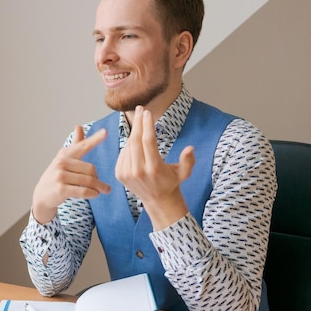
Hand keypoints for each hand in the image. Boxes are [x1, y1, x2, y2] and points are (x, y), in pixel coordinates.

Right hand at [32, 126, 110, 223]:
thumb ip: (75, 145)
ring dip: (99, 187)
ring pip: (89, 181)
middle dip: (98, 178)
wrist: (41, 195)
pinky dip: (92, 193)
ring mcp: (60, 176)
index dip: (95, 139)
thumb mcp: (63, 159)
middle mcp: (61, 163)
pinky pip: (84, 191)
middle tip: (102, 185)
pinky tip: (95, 194)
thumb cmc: (56, 176)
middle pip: (90, 169)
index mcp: (64, 155)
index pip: (83, 146)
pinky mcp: (61, 189)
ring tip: (103, 190)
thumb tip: (79, 126)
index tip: (105, 132)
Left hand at [115, 106, 194, 229]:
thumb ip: (188, 161)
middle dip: (138, 122)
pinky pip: (123, 153)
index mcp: (154, 168)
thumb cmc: (172, 182)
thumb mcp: (184, 173)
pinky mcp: (119, 174)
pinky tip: (135, 140)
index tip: (147, 112)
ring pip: (128, 146)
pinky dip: (128, 145)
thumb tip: (190, 148)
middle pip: (135, 140)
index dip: (147, 125)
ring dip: (133, 132)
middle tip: (140, 109)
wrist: (157, 201)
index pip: (148, 141)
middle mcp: (138, 171)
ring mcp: (127, 173)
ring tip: (139, 123)